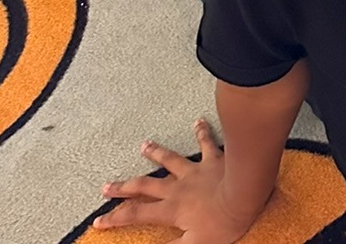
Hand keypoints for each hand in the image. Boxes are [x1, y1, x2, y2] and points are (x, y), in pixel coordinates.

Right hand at [94, 121, 260, 240]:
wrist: (246, 194)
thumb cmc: (223, 223)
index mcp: (171, 209)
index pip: (136, 215)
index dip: (115, 218)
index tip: (98, 220)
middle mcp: (178, 187)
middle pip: (145, 185)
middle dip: (124, 186)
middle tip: (107, 185)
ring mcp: (196, 170)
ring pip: (171, 159)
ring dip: (156, 152)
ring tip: (144, 145)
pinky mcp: (215, 158)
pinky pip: (207, 142)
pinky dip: (202, 131)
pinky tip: (198, 121)